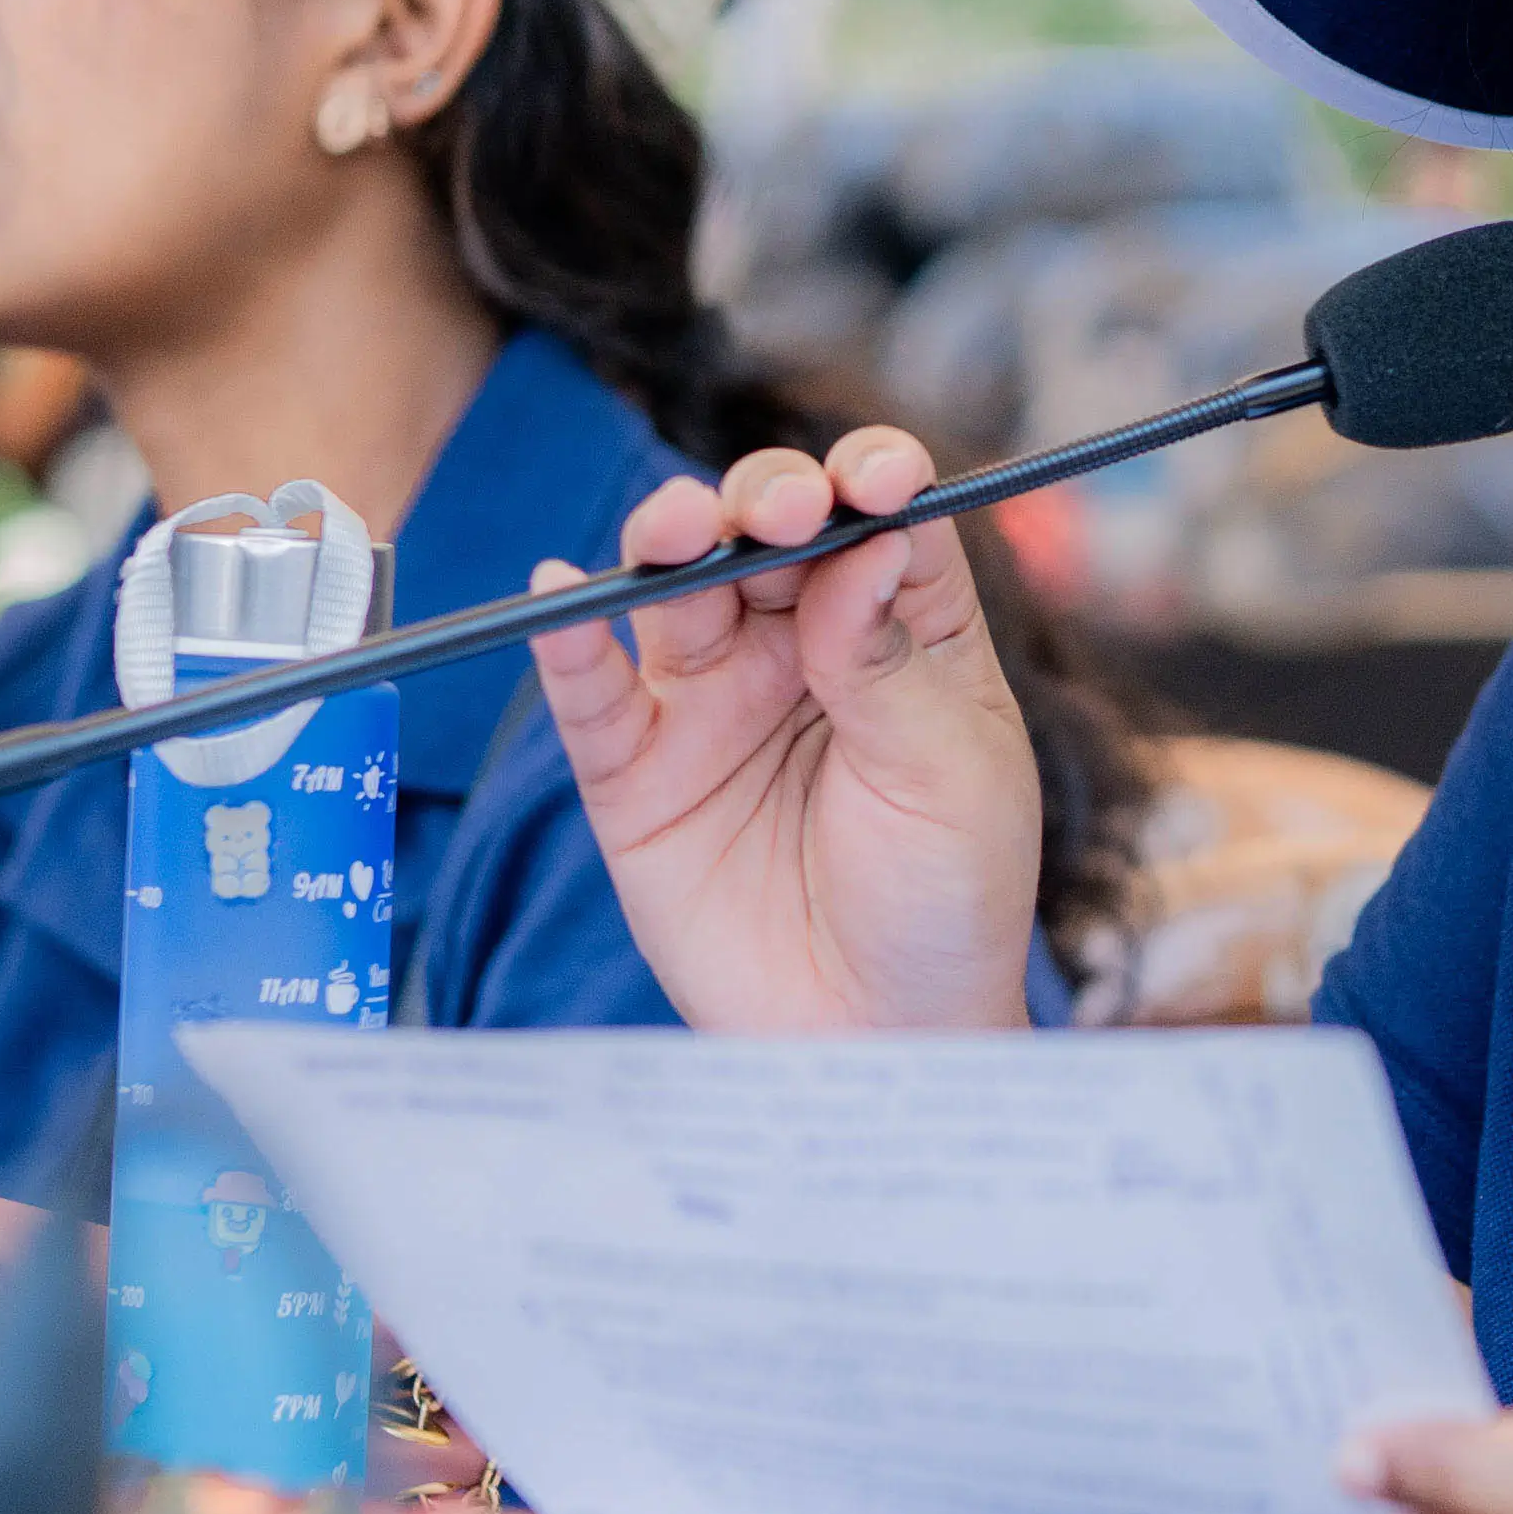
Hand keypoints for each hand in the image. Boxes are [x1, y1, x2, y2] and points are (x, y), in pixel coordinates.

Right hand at [524, 430, 1040, 1034]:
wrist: (878, 1037)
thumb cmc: (946, 902)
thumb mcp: (950, 779)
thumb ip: (891, 664)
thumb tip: (867, 543)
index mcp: (902, 637)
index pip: (881, 527)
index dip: (872, 483)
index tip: (877, 476)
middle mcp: (803, 651)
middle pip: (767, 536)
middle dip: (766, 502)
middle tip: (779, 511)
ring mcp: (713, 706)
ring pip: (676, 590)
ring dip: (671, 542)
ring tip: (680, 531)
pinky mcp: (638, 774)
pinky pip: (593, 694)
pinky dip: (568, 641)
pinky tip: (562, 594)